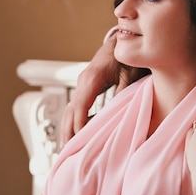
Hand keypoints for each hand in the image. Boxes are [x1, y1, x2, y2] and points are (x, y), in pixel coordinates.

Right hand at [59, 29, 119, 146]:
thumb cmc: (126, 58)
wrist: (121, 43)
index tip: (81, 140)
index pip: (81, 106)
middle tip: (68, 151)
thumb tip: (117, 113)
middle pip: (71, 111)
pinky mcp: (84, 87)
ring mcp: (81, 84)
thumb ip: (123, 93)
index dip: (80, 125)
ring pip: (69, 110)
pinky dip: (71, 121)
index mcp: (92, 79)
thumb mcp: (129, 75)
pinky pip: (74, 106)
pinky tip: (73, 134)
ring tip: (66, 148)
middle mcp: (82, 81)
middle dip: (69, 131)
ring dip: (67, 128)